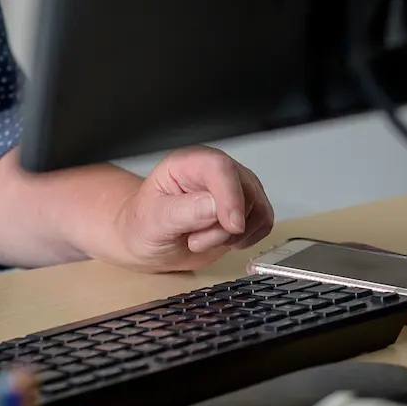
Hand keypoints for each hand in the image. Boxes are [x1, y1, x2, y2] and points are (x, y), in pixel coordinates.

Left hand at [105, 147, 274, 271]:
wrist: (147, 239)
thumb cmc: (143, 224)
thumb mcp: (153, 220)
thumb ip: (183, 212)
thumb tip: (215, 206)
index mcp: (187, 163)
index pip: (220, 168)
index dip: (230, 196)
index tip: (231, 225)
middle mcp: (214, 171)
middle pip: (245, 192)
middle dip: (224, 227)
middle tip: (194, 240)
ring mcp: (233, 188)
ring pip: (258, 211)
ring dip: (233, 236)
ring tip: (200, 239)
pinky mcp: (246, 208)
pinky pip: (264, 224)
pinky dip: (246, 240)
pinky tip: (219, 242)